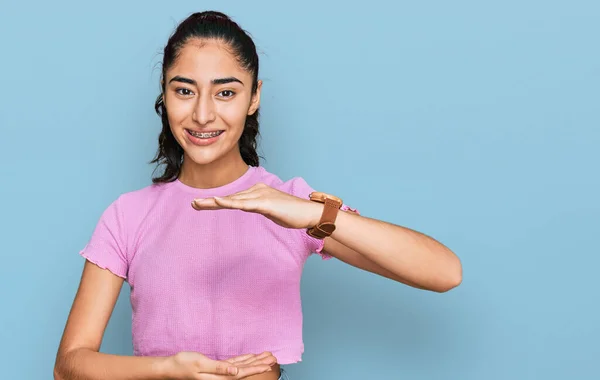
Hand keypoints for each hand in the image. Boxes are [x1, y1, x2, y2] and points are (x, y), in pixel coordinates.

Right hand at [164, 351, 276, 378]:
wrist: (170, 367)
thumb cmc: (183, 364)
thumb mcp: (200, 364)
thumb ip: (219, 368)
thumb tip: (235, 373)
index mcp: (219, 377)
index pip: (242, 373)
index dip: (256, 368)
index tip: (268, 365)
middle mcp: (222, 376)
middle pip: (245, 370)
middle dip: (259, 363)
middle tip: (273, 358)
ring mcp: (219, 372)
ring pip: (241, 366)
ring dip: (253, 361)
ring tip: (266, 356)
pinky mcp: (216, 368)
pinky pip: (233, 363)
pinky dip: (243, 359)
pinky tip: (250, 357)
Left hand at [192, 183, 321, 228]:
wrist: (309, 213)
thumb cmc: (292, 213)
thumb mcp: (271, 210)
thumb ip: (259, 207)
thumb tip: (248, 208)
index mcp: (257, 192)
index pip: (233, 198)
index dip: (216, 202)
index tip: (201, 204)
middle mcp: (257, 190)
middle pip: (230, 198)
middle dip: (210, 201)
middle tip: (192, 204)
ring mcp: (261, 196)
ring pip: (233, 200)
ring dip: (214, 202)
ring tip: (198, 204)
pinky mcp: (265, 203)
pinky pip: (244, 204)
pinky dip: (229, 203)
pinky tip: (218, 202)